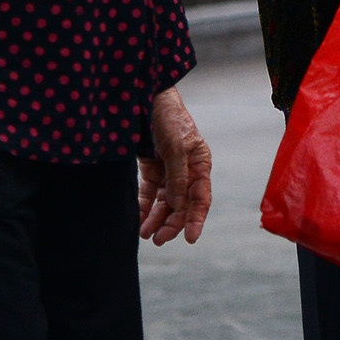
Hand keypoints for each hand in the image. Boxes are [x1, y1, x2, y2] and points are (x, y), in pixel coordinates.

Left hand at [138, 88, 211, 245]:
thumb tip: (179, 206)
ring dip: (157, 219)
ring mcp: (169, 171)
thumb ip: (178, 177)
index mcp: (200, 164)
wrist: (144, 99)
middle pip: (182, 204)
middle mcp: (187, 170)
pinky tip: (138, 220)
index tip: (189, 239)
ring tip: (145, 234)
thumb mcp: (176, 147)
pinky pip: (150, 194)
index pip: (201, 198)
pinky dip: (144, 208)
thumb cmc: (168, 118)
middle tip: (158, 239)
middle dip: (172, 223)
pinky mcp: (152, 169)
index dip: (196, 219)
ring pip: (165, 203)